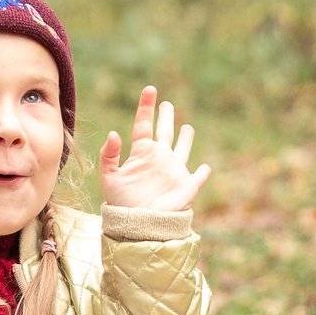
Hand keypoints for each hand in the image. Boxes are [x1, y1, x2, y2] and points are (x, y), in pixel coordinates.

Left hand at [99, 87, 209, 211]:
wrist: (139, 225)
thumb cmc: (122, 203)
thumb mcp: (110, 177)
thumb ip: (109, 155)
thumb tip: (114, 133)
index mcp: (141, 153)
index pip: (143, 124)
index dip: (146, 107)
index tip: (149, 89)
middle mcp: (158, 158)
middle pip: (163, 132)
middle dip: (166, 117)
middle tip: (167, 104)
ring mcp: (173, 171)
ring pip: (182, 149)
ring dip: (186, 139)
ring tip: (188, 127)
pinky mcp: (187, 186)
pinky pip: (198, 177)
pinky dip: (203, 172)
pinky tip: (206, 167)